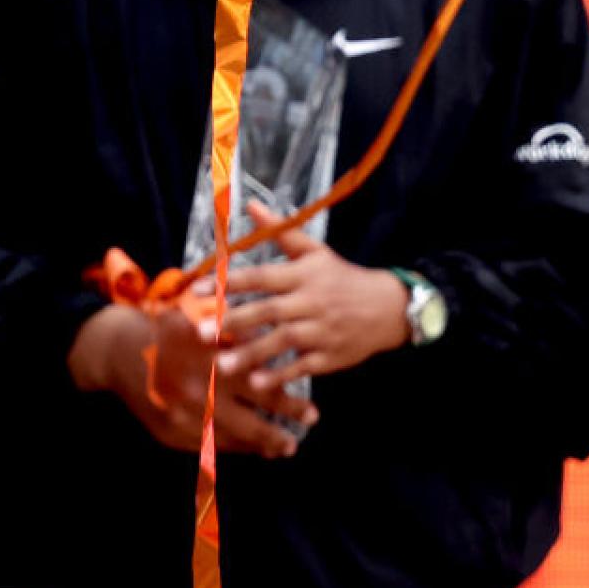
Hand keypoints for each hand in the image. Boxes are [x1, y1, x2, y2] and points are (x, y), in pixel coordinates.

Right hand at [68, 300, 313, 458]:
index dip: (288, 403)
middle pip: (249, 420)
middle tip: (303, 433)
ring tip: (283, 447)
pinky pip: (207, 446)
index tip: (312, 412)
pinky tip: (250, 447)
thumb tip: (282, 343)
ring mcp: (181, 416)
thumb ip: (241, 334)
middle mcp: (197, 391)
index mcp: (211, 359)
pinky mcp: (169, 432)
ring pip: (229, 439)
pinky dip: (231, 447)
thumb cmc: (172, 329)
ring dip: (259, 444)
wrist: (118, 352)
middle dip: (280, 430)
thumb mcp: (207, 320)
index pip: (260, 386)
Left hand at [216, 202, 410, 395]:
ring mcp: (322, 330)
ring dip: (252, 353)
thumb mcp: (316, 251)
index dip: (233, 281)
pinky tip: (256, 383)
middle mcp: (312, 301)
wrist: (388, 308)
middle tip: (200, 331)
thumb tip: (250, 205)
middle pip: (270, 310)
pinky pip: (302, 367)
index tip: (201, 288)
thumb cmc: (343, 277)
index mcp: (305, 274)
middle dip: (235, 320)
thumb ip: (281, 230)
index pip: (264, 275)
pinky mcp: (330, 356)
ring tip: (221, 365)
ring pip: (284, 341)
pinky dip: (281, 375)